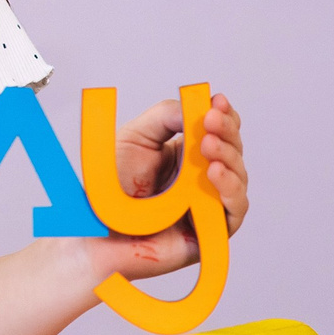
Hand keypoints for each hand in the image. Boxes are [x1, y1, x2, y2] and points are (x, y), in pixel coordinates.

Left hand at [105, 93, 250, 276]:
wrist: (95, 231)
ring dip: (228, 157)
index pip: (217, 131)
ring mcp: (208, 206)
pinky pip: (234, 211)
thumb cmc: (109, 189)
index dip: (223, 115)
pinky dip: (230, 189)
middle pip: (233, 150)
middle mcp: (201, 179)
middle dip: (226, 131)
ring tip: (209, 144)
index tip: (217, 101)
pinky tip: (215, 172)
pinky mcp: (210, 233)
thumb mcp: (135, 137)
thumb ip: (165, 116)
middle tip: (211, 121)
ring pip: (239, 177)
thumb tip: (199, 105)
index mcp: (185, 155)